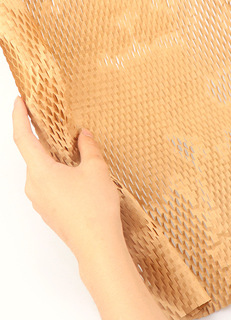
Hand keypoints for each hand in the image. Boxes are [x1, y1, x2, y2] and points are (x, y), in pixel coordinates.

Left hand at [12, 96, 167, 319]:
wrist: (96, 244)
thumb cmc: (95, 206)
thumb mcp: (96, 169)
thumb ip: (88, 147)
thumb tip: (83, 135)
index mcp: (40, 171)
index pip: (22, 137)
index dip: (19, 116)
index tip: (19, 100)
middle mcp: (33, 185)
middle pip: (32, 154)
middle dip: (41, 137)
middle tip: (53, 122)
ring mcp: (39, 200)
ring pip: (41, 170)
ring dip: (51, 157)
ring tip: (71, 149)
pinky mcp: (48, 210)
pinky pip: (47, 184)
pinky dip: (56, 172)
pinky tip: (74, 173)